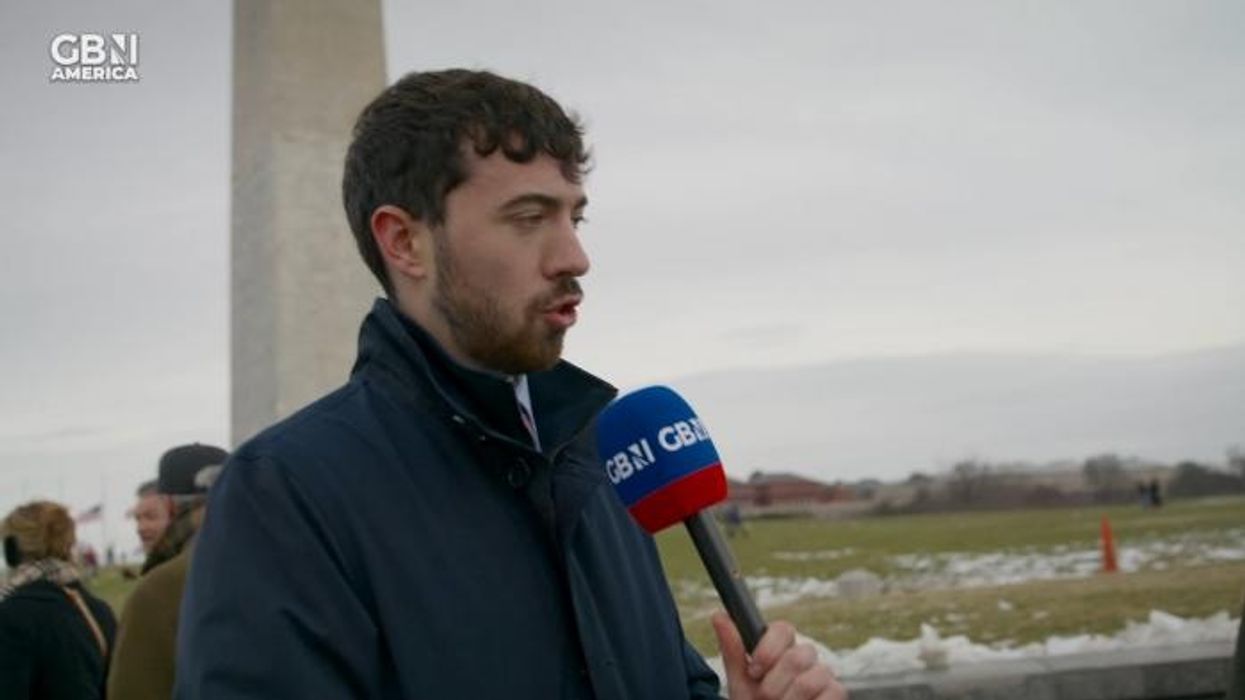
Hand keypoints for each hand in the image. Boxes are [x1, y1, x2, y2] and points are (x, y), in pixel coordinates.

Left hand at [712, 612, 845, 699]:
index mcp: (780, 648)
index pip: (783, 629)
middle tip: (764, 697)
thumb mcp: (740, 681)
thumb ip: (733, 650)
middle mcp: (804, 657)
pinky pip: (831, 692)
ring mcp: (822, 674)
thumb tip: (719, 615)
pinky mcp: (836, 693)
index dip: (768, 650)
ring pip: (810, 680)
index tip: (754, 671)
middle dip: (774, 684)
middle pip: (796, 656)